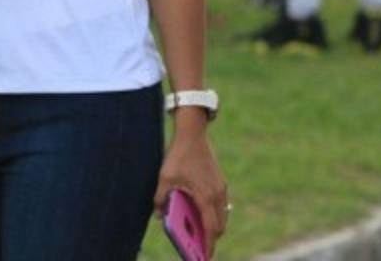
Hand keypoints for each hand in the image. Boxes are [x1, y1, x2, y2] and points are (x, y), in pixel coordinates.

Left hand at [153, 129, 227, 257]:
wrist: (193, 133)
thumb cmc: (179, 155)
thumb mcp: (165, 178)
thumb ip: (161, 199)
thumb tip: (159, 217)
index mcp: (206, 196)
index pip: (210, 228)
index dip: (208, 245)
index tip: (204, 257)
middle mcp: (218, 194)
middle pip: (219, 225)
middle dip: (211, 238)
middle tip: (200, 250)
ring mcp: (221, 187)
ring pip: (221, 215)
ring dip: (213, 225)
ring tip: (200, 236)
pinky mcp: (220, 182)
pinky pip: (220, 204)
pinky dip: (213, 213)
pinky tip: (199, 214)